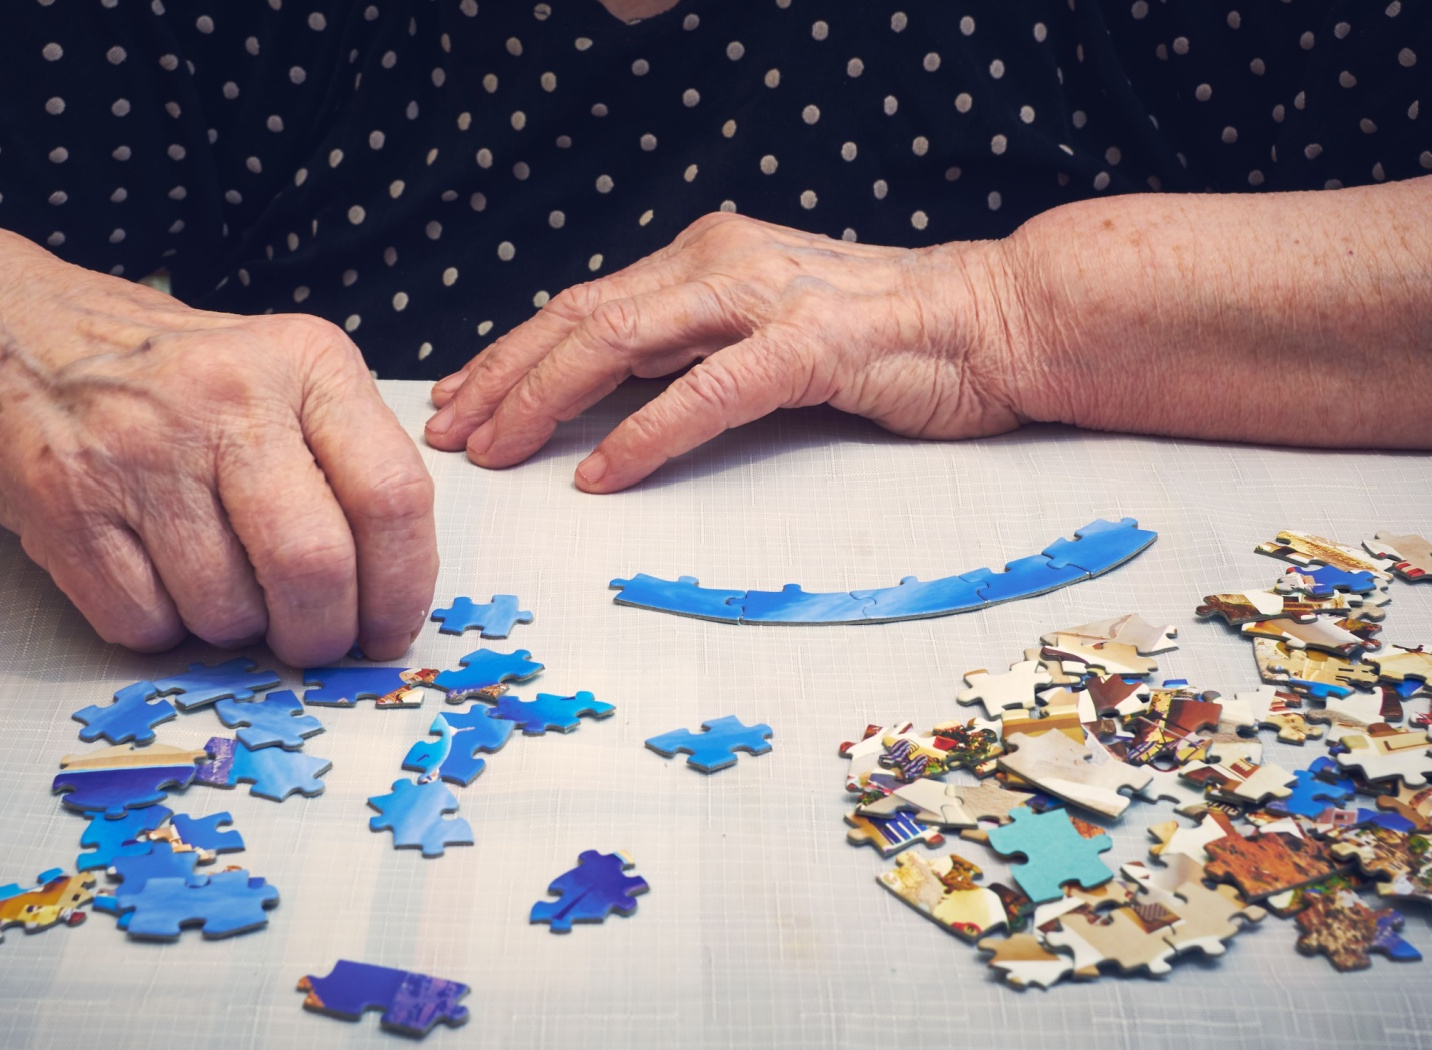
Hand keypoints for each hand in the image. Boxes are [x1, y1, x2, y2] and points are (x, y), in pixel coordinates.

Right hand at [0, 194, 435, 664]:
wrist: (10, 332)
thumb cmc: (171, 374)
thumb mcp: (279, 375)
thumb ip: (345, 464)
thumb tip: (391, 596)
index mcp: (306, 362)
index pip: (393, 496)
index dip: (403, 588)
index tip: (389, 630)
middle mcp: (229, 397)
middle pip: (315, 566)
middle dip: (320, 634)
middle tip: (308, 642)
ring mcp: (143, 450)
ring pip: (228, 608)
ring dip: (232, 628)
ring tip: (212, 581)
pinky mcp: (67, 503)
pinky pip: (145, 623)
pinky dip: (160, 628)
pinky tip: (151, 575)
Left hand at [423, 212, 1031, 490]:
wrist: (994, 319)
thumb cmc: (880, 337)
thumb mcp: (762, 326)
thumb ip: (690, 343)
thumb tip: (603, 393)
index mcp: (703, 254)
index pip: (581, 304)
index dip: (510, 355)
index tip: (458, 404)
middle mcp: (720, 261)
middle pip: (580, 318)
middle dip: (502, 379)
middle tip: (452, 436)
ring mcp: (764, 297)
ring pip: (623, 342)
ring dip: (547, 400)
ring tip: (498, 451)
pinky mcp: (810, 345)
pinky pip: (705, 391)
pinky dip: (644, 435)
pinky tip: (601, 473)